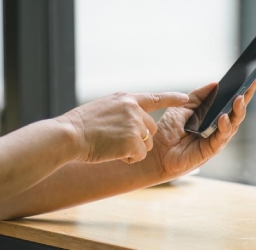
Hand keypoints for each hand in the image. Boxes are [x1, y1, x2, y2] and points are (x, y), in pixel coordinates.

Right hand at [56, 92, 188, 163]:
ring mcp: (134, 124)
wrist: (69, 135)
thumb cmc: (79, 125)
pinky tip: (114, 153)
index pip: (154, 97)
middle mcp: (133, 108)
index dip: (172, 98)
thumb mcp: (101, 108)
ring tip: (112, 146)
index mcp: (125, 98)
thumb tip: (131, 120)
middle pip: (150, 128)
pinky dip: (129, 158)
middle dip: (139, 138)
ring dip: (134, 149)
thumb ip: (120, 111)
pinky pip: (140, 154)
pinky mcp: (133, 140)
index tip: (186, 98)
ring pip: (147, 142)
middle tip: (117, 141)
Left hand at [147, 79, 255, 181]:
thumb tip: (215, 83)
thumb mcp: (182, 106)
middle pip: (236, 113)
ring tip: (239, 98)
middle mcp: (217, 128)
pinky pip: (221, 138)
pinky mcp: (210, 150)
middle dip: (245, 98)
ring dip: (237, 111)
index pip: (230, 103)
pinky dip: (224, 127)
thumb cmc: (168, 129)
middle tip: (251, 84)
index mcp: (212, 117)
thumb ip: (198, 96)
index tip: (251, 77)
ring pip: (233, 125)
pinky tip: (224, 117)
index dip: (242, 91)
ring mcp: (215, 139)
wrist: (156, 151)